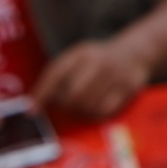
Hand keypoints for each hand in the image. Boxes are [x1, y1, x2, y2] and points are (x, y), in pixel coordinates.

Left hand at [32, 39, 152, 119]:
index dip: (42, 93)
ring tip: (83, 105)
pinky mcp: (128, 88)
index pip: (56, 73)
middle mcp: (98, 62)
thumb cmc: (97, 62)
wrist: (134, 53)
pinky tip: (96, 108)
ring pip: (89, 106)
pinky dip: (96, 115)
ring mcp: (115, 75)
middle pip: (73, 94)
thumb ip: (57, 76)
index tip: (32, 110)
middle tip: (67, 106)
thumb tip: (33, 103)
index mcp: (81, 53)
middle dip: (66, 105)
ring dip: (81, 111)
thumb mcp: (78, 59)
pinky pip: (105, 111)